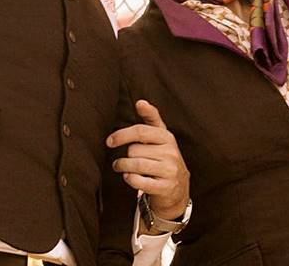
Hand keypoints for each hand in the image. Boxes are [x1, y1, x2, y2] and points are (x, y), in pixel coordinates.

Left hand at [108, 100, 189, 221]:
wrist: (178, 188)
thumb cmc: (163, 158)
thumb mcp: (160, 138)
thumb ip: (151, 119)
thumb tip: (140, 102)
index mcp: (166, 136)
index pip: (141, 130)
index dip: (123, 134)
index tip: (109, 141)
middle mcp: (170, 151)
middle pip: (135, 149)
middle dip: (123, 155)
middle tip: (118, 160)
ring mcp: (169, 169)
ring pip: (136, 164)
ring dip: (122, 167)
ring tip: (119, 167)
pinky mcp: (165, 186)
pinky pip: (140, 181)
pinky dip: (130, 179)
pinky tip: (129, 177)